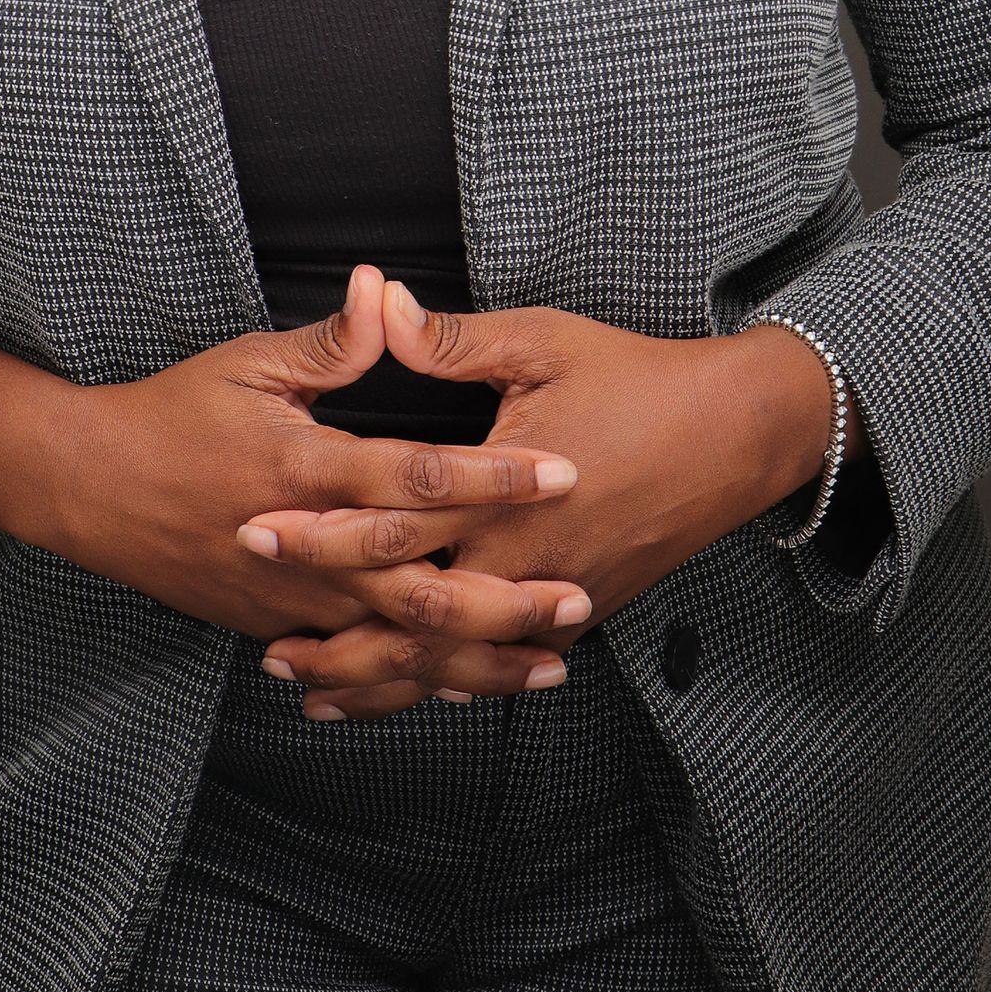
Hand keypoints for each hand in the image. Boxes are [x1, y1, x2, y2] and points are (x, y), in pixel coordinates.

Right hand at [27, 264, 592, 661]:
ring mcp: (290, 600)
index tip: (560, 470)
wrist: (92, 488)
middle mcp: (305, 548)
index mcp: (305, 470)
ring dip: (475, 659)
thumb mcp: (248, 362)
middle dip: (504, 599)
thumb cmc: (173, 415)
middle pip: (420, 587)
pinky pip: (357, 664)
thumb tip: (382, 288)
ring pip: (395, 646)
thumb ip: (330, 342)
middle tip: (577, 598)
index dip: (492, 475)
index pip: (416, 475)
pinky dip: (416, 682)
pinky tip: (468, 687)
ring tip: (549, 664)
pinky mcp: (276, 626)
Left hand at [242, 282, 850, 718]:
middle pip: (410, 617)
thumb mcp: (540, 341)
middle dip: (334, 636)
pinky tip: (407, 691)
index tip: (253, 534)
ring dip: (381, 679)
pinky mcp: (579, 613)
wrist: (736, 435)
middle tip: (265, 649)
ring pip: (453, 659)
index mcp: (500, 493)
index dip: (317, 534)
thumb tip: (375, 299)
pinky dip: (445, 682)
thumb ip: (450, 338)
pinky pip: (499, 662)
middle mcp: (521, 560)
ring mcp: (552, 597)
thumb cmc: (636, 377)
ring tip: (311, 692)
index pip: (388, 523)